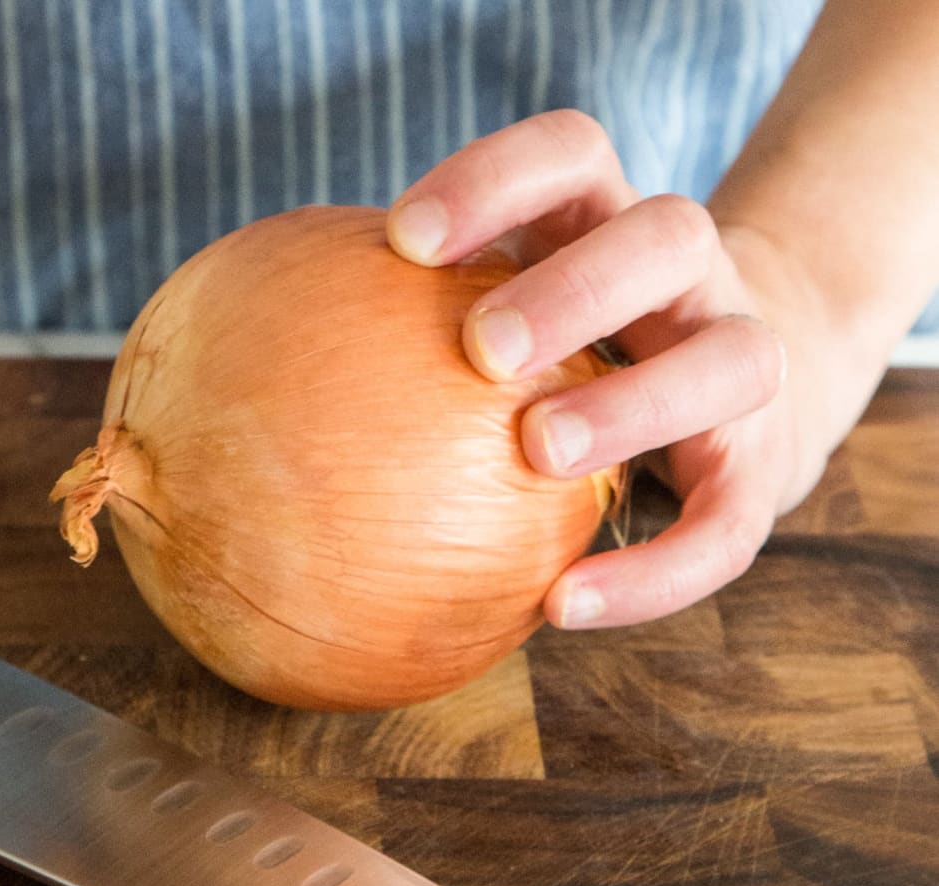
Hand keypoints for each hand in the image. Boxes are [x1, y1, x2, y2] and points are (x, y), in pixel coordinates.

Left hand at [386, 110, 853, 628]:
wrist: (734, 395)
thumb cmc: (570, 350)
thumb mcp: (503, 306)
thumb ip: (404, 326)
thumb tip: (242, 382)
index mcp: (606, 221)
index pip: (568, 155)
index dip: (494, 179)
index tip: (402, 239)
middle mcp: (690, 275)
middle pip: (668, 234)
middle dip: (576, 286)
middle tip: (482, 349)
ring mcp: (743, 359)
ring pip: (734, 360)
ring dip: (634, 402)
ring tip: (537, 451)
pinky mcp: (765, 468)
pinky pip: (728, 524)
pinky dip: (655, 572)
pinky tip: (561, 607)